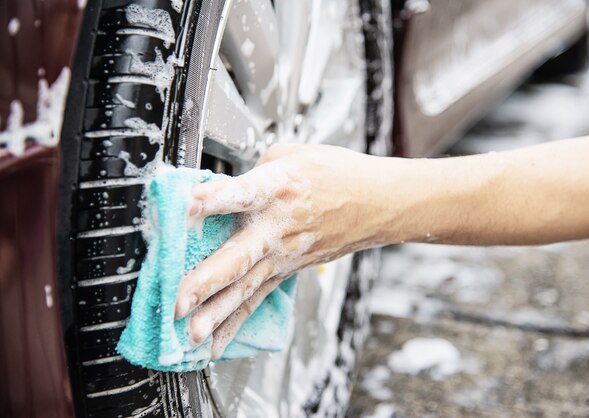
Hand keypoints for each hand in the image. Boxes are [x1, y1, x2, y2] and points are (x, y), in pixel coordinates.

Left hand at [174, 143, 384, 357]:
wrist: (378, 202)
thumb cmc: (337, 174)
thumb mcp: (292, 154)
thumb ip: (253, 168)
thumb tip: (226, 184)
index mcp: (278, 186)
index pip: (244, 193)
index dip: (217, 198)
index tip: (188, 205)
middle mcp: (278, 226)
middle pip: (241, 255)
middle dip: (208, 279)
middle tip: (179, 300)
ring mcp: (283, 254)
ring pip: (246, 287)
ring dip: (217, 312)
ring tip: (190, 335)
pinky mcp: (286, 271)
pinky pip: (257, 299)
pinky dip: (235, 323)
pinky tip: (214, 343)